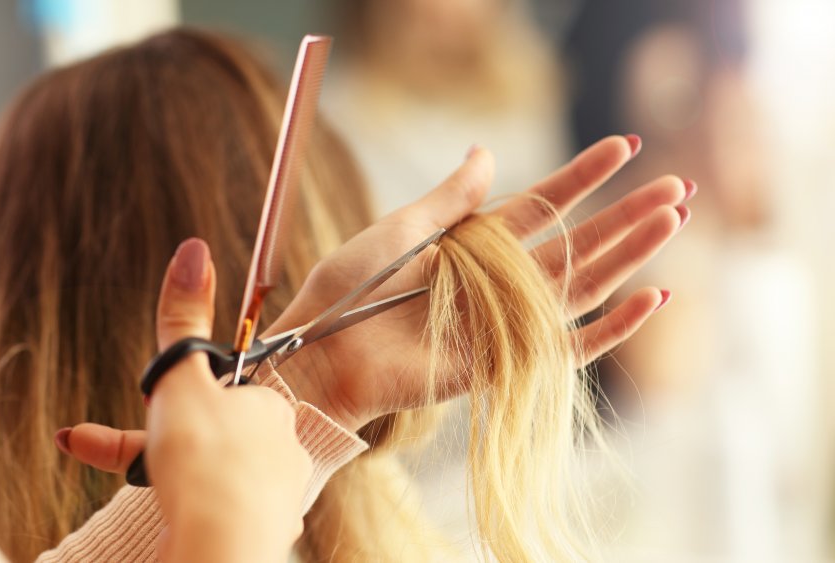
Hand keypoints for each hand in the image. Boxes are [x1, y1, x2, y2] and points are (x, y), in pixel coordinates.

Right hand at [140, 239, 310, 562]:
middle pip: (216, 437)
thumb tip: (194, 249)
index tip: (160, 420)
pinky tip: (184, 521)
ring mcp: (281, 493)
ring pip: (219, 478)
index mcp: (269, 406)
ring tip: (161, 493)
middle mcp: (285, 446)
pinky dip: (197, 514)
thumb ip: (183, 318)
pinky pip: (225, 515)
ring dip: (179, 480)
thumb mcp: (181, 382)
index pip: (222, 392)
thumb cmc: (204, 461)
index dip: (181, 403)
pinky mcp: (268, 533)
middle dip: (169, 445)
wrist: (221, 546)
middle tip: (135, 456)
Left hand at [270, 136, 691, 430]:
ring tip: (674, 219)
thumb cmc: (349, 286)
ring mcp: (504, 321)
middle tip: (677, 184)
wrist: (323, 349)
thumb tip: (487, 151)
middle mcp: (497, 280)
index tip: (622, 146)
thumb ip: (450, 197)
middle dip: (626, 214)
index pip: (542, 204)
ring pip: (582, 285)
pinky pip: (569, 346)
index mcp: (474, 243)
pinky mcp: (504, 363)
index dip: (583, 176)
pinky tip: (651, 297)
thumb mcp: (399, 228)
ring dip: (630, 254)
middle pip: (577, 243)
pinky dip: (611, 327)